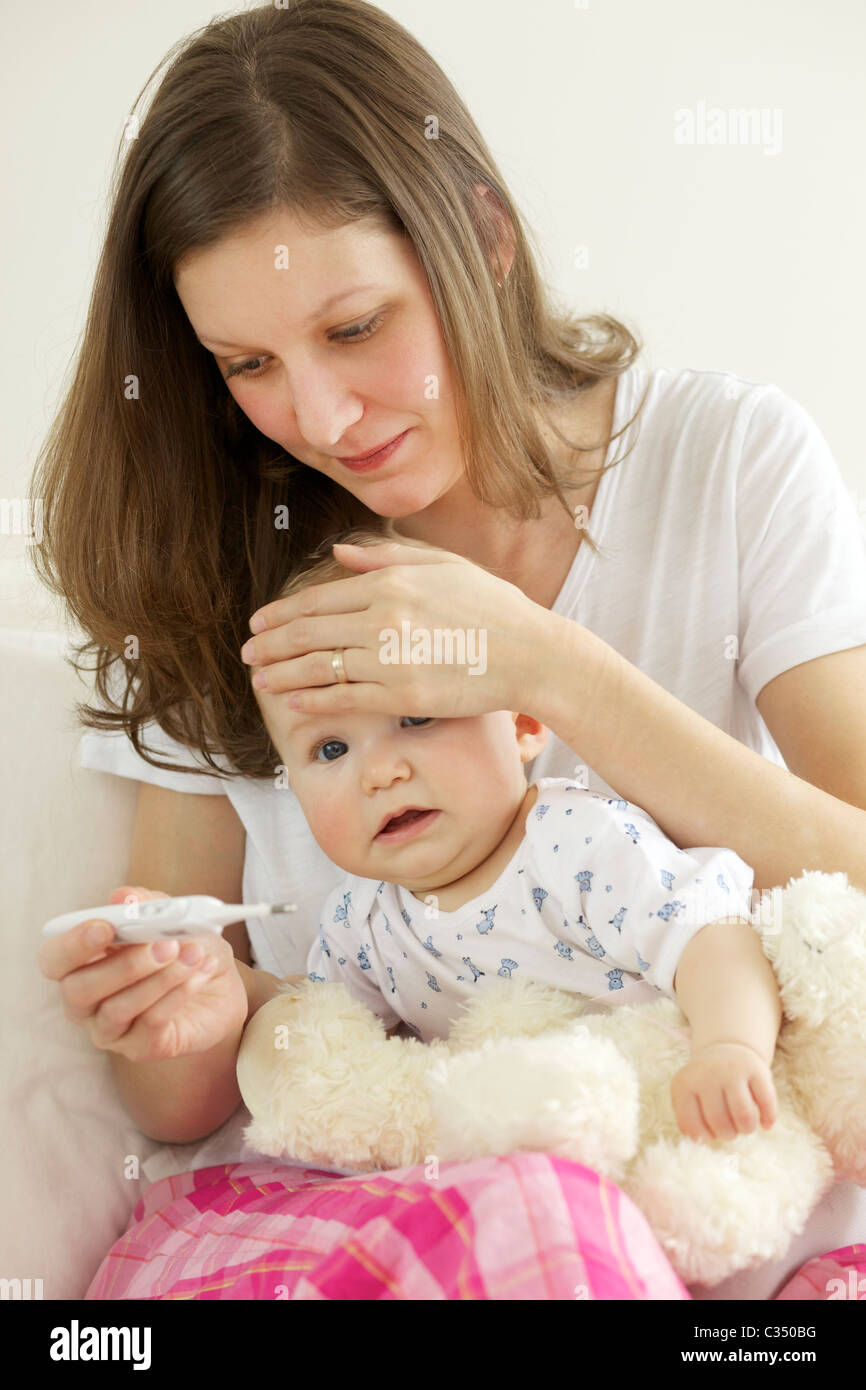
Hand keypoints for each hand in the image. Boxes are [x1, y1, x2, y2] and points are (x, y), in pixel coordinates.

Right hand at [38, 885, 249, 1063]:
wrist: (221, 985)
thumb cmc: (183, 945)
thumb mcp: (171, 916)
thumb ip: (147, 904)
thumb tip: (123, 897)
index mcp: (81, 962)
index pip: (54, 959)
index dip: (73, 945)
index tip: (105, 927)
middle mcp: (86, 1001)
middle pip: (78, 990)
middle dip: (123, 965)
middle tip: (164, 943)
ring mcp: (110, 1029)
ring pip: (116, 1010)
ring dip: (159, 978)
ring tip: (193, 954)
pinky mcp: (140, 1048)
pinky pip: (150, 1025)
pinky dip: (177, 995)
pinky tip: (199, 974)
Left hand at [240, 539, 550, 718]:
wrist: (531, 654)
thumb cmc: (492, 607)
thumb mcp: (442, 565)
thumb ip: (386, 557)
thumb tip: (338, 554)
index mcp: (390, 583)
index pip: (318, 600)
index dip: (281, 614)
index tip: (259, 623)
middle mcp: (384, 619)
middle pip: (309, 633)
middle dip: (270, 644)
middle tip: (247, 653)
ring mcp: (391, 659)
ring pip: (319, 667)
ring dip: (281, 674)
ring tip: (259, 679)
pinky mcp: (402, 696)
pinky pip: (345, 697)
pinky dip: (313, 698)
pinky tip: (293, 699)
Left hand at [670, 1041, 777, 1143]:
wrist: (726, 1049)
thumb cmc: (705, 1083)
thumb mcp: (687, 1095)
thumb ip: (688, 1119)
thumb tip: (701, 1143)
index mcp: (684, 1084)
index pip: (690, 1123)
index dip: (703, 1137)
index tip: (710, 1136)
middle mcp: (707, 1075)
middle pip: (719, 1122)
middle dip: (727, 1135)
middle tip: (730, 1130)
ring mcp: (733, 1070)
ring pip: (744, 1115)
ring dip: (746, 1129)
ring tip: (744, 1127)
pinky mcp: (757, 1070)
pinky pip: (767, 1103)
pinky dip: (768, 1119)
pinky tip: (765, 1124)